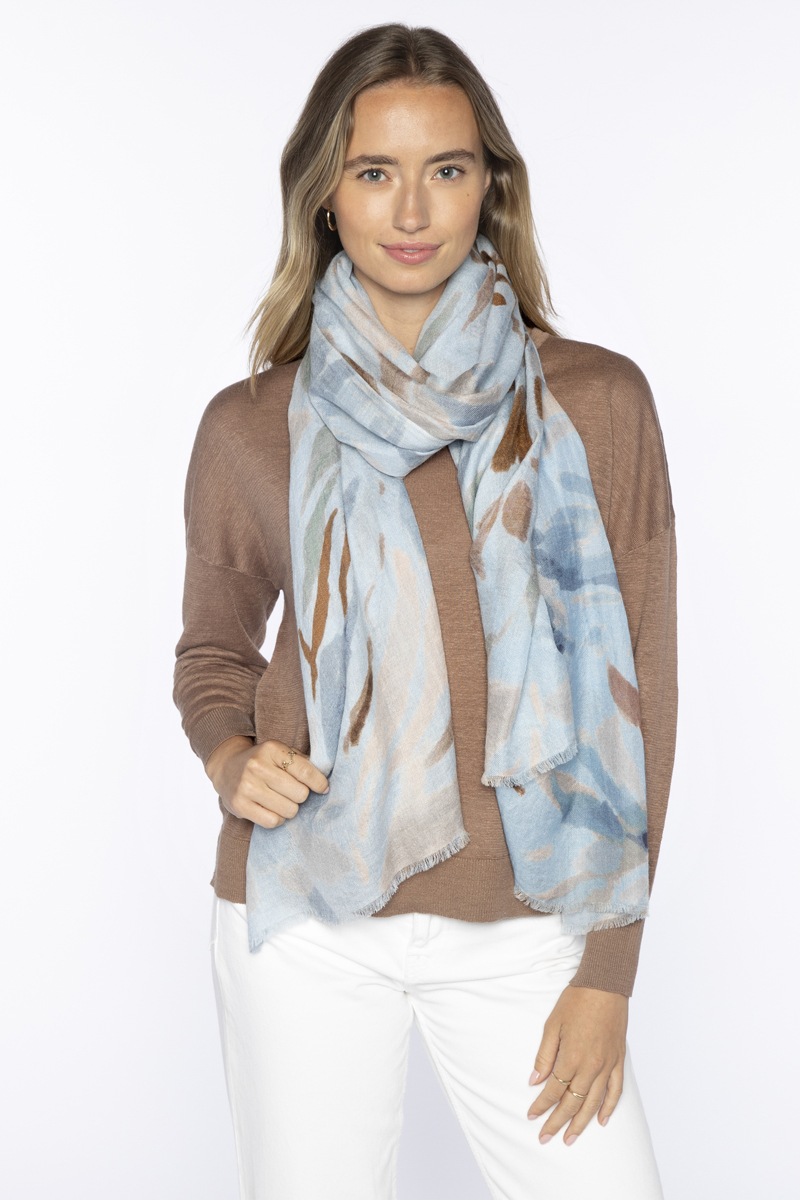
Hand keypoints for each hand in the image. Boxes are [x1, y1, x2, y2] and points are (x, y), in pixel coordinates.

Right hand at [205, 736, 329, 829]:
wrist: (226, 767)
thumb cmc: (262, 761)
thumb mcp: (280, 753)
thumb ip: (302, 762)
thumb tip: (325, 784)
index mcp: (271, 749)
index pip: (305, 771)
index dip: (319, 783)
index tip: (323, 788)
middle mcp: (257, 767)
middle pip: (300, 794)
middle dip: (301, 795)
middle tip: (293, 792)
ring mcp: (247, 787)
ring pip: (289, 810)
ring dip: (290, 808)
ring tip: (282, 800)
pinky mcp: (240, 805)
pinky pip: (273, 821)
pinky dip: (278, 818)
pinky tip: (272, 809)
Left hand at [527, 985, 627, 1144]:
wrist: (605, 984)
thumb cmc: (576, 1001)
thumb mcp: (552, 1024)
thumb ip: (544, 1055)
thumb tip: (535, 1081)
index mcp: (572, 1057)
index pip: (554, 1090)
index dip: (541, 1105)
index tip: (531, 1116)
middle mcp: (591, 1066)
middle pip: (572, 1102)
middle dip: (557, 1122)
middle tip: (545, 1137)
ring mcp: (607, 1065)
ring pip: (594, 1103)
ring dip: (581, 1123)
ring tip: (570, 1138)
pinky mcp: (619, 1060)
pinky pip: (616, 1091)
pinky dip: (609, 1108)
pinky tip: (601, 1120)